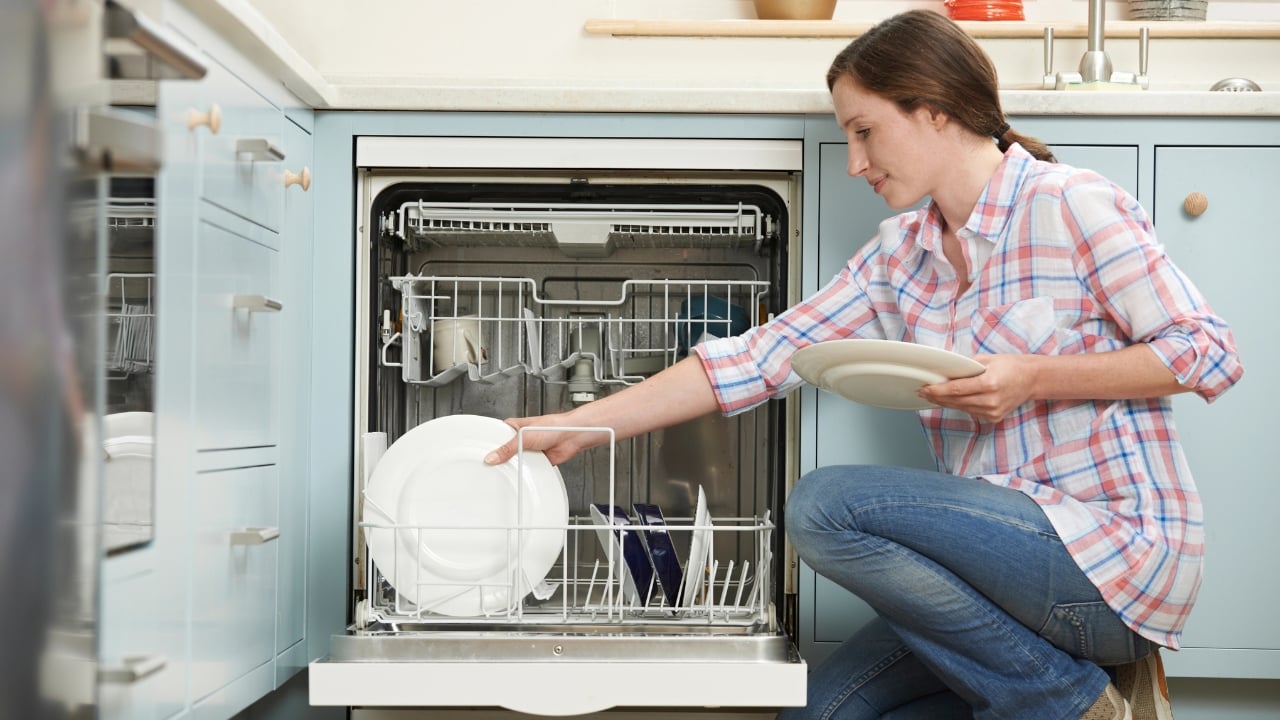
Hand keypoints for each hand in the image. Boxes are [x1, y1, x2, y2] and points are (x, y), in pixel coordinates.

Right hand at [484, 414, 604, 466]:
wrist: (571, 436)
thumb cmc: (553, 426)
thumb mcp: (524, 436)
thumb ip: (507, 449)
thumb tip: (492, 457)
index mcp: (513, 428)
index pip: (496, 437)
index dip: (488, 447)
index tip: (480, 456)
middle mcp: (520, 439)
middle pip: (504, 452)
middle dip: (501, 459)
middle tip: (494, 466)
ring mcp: (528, 450)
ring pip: (516, 462)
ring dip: (516, 465)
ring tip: (511, 468)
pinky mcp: (536, 461)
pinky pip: (527, 469)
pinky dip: (526, 471)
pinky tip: (524, 473)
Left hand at [916, 354, 1036, 422]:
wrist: (1032, 380)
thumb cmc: (1011, 366)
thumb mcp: (987, 360)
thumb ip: (966, 367)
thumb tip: (945, 371)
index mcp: (989, 384)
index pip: (956, 389)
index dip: (938, 391)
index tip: (924, 388)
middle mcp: (991, 401)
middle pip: (956, 401)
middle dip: (937, 397)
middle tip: (922, 392)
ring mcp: (993, 412)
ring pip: (961, 408)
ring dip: (945, 403)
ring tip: (932, 396)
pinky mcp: (994, 418)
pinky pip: (971, 412)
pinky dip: (960, 406)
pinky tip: (950, 401)